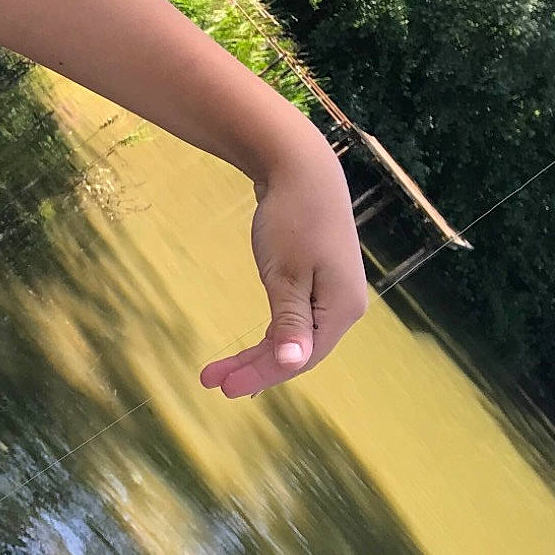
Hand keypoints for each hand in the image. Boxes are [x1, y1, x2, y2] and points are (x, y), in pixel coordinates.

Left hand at [199, 132, 366, 398]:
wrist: (301, 168)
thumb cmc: (293, 219)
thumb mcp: (286, 274)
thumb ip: (290, 321)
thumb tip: (293, 363)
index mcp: (341, 309)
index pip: (301, 357)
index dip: (262, 374)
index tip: (222, 386)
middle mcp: (342, 307)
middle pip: (296, 351)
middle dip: (254, 368)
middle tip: (212, 381)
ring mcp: (331, 293)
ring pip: (293, 336)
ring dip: (258, 354)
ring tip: (219, 370)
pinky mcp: (318, 280)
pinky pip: (294, 318)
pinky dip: (272, 332)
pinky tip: (253, 347)